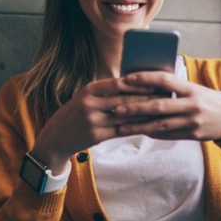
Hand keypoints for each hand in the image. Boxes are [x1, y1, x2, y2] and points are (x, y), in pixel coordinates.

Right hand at [30, 77, 158, 172]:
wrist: (55, 138)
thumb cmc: (75, 115)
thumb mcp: (85, 97)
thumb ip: (105, 91)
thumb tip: (133, 83)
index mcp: (88, 90)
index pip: (118, 83)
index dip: (138, 83)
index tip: (155, 82)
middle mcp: (90, 103)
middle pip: (124, 99)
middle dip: (146, 98)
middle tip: (165, 97)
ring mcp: (92, 120)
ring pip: (125, 116)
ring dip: (145, 114)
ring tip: (161, 111)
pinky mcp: (96, 136)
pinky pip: (121, 130)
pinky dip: (136, 127)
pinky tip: (148, 126)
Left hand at [112, 71, 220, 140]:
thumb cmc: (211, 100)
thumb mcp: (196, 88)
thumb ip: (177, 86)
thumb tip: (149, 83)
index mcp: (192, 89)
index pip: (165, 80)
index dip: (145, 78)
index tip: (127, 79)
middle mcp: (192, 105)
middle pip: (159, 106)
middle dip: (136, 107)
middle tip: (117, 108)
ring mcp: (192, 122)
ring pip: (160, 125)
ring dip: (139, 126)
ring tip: (121, 126)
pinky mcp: (192, 136)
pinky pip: (168, 135)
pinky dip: (152, 133)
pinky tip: (139, 131)